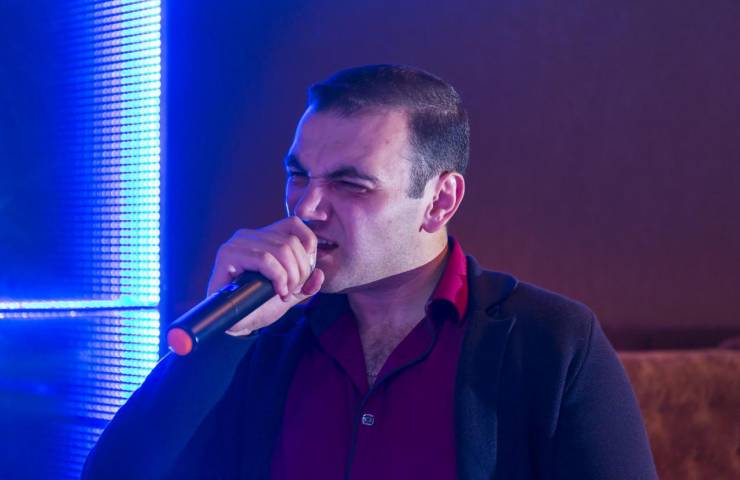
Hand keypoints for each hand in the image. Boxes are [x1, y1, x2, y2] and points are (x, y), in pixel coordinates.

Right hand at [206, 216, 324, 335]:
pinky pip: (264, 259)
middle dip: (300, 270)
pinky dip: (278, 277)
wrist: (236, 324)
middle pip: (291, 242)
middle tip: (294, 289)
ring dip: (291, 276)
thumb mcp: (290, 292)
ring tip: (285, 293)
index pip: (294, 224)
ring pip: (281, 249)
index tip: (305, 273)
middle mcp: (249, 235)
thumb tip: (320, 274)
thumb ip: (306, 284)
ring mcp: (237, 243)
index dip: (308, 247)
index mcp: (264, 237)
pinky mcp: (228, 255)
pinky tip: (278, 291)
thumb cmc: (259, 305)